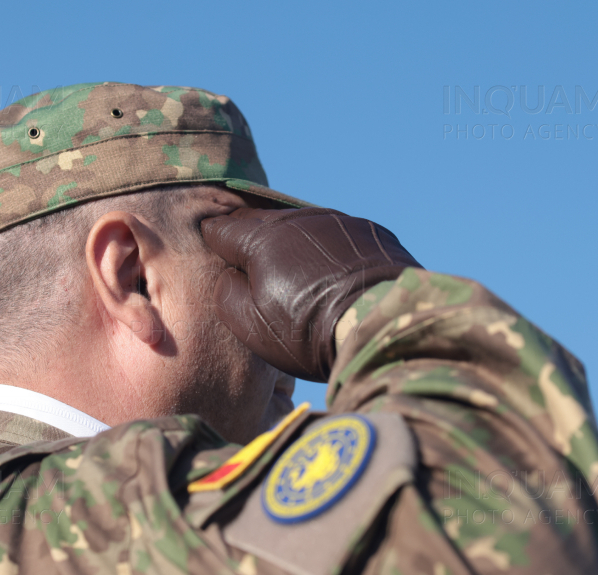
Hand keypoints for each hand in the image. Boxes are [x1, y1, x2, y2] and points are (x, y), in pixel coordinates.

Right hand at [200, 207, 421, 381]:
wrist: (382, 329)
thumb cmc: (309, 332)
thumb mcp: (251, 325)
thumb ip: (227, 293)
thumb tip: (230, 274)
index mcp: (263, 238)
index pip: (222, 228)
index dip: (214, 241)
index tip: (216, 253)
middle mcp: (299, 219)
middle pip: (261, 219)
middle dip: (250, 236)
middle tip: (250, 262)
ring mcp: (339, 221)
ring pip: (301, 224)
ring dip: (292, 242)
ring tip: (295, 271)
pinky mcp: (371, 231)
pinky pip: (337, 234)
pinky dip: (328, 248)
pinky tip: (334, 274)